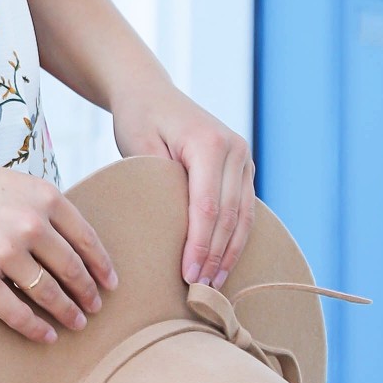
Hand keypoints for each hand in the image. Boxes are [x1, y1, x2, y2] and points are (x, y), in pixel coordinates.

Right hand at [0, 153, 118, 345]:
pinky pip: (17, 313)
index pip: (87, 239)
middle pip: (73, 270)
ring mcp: (4, 254)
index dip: (102, 266)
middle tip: (96, 309)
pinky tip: (46, 335)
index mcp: (42, 196)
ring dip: (67, 313)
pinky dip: (36, 328)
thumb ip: (38, 207)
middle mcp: (29, 224)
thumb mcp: (8, 182)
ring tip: (75, 324)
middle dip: (88, 294)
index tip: (111, 284)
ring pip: (49, 294)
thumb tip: (66, 243)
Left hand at [109, 75, 255, 287]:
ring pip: (243, 216)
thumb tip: (176, 226)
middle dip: (216, 255)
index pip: (209, 206)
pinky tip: (223, 261)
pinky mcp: (242, 167)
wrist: (150, 92)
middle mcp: (234, 149)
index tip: (188, 274)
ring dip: (230, 252)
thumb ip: (157, 181)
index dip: (201, 245)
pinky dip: (235, 237)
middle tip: (200, 290)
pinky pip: (244, 208)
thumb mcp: (139, 146)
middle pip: (230, 215)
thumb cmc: (138, 119)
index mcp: (209, 143)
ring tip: (214, 283)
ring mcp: (243, 157)